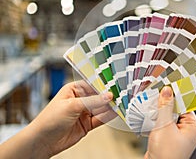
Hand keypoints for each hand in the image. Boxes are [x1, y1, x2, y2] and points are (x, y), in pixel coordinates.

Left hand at [0, 80, 116, 157]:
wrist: (42, 141)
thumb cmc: (49, 119)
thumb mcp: (72, 106)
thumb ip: (92, 101)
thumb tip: (108, 96)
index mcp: (74, 89)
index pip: (93, 84)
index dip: (104, 85)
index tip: (117, 85)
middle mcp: (80, 99)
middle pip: (99, 96)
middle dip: (110, 97)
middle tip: (123, 94)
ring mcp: (84, 112)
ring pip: (102, 108)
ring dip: (111, 107)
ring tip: (123, 103)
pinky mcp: (87, 124)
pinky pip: (101, 119)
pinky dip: (109, 117)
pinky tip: (117, 113)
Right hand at [145, 86, 195, 158]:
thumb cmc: (166, 155)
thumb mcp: (164, 125)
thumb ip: (165, 106)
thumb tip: (167, 92)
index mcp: (193, 128)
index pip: (186, 104)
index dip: (176, 95)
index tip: (168, 86)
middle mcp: (187, 131)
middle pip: (176, 109)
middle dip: (165, 103)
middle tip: (157, 94)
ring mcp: (177, 135)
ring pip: (168, 116)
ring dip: (159, 111)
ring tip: (152, 106)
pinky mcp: (168, 138)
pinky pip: (163, 123)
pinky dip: (156, 119)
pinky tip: (150, 116)